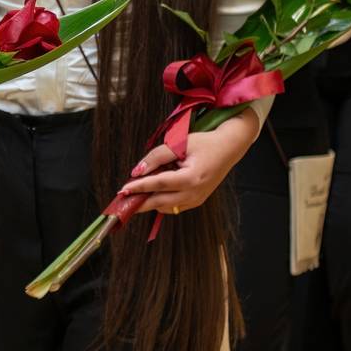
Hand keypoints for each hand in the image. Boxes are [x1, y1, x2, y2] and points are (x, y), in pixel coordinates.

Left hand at [119, 108, 260, 216]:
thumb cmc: (205, 143)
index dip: (138, 187)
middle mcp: (194, 193)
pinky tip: (154, 191)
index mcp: (191, 178)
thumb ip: (157, 157)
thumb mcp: (180, 143)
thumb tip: (137, 171)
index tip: (122, 190)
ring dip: (150, 201)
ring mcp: (197, 200)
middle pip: (160, 202)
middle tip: (122, 201)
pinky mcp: (197, 201)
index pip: (158, 184)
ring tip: (137, 192)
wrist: (229, 148)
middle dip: (140, 202)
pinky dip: (161, 201)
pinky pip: (174, 206)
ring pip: (166, 207)